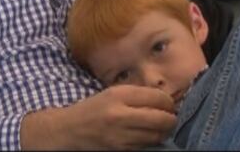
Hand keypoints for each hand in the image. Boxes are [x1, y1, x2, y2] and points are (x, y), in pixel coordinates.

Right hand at [21, 85, 176, 149]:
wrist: (69, 130)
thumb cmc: (93, 109)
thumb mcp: (112, 94)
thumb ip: (136, 94)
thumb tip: (165, 99)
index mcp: (119, 95)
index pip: (158, 97)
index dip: (169, 102)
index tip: (168, 105)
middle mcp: (120, 114)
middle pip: (163, 119)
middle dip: (171, 119)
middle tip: (170, 118)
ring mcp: (120, 135)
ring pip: (157, 136)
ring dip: (164, 132)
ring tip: (161, 128)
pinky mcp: (120, 150)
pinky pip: (146, 146)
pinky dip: (151, 141)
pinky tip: (147, 136)